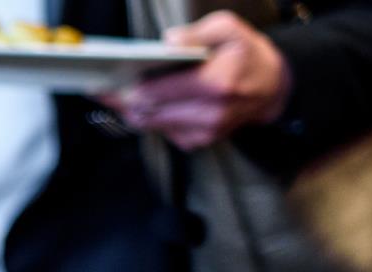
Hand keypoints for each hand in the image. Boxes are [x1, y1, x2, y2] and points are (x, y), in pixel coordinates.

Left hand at [103, 11, 289, 150]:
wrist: (272, 88)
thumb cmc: (246, 55)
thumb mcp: (230, 29)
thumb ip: (198, 32)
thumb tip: (167, 42)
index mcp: (216, 84)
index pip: (156, 93)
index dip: (124, 89)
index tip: (100, 83)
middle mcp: (208, 114)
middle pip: (146, 113)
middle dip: (121, 100)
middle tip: (100, 87)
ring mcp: (202, 132)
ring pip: (149, 124)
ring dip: (131, 109)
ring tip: (115, 91)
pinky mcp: (197, 142)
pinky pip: (160, 131)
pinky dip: (150, 116)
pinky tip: (145, 101)